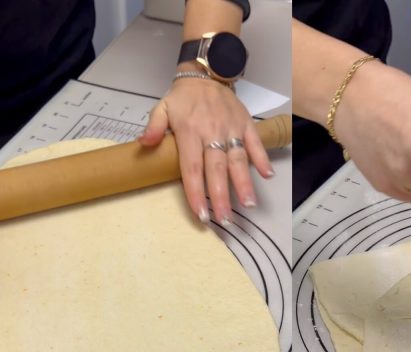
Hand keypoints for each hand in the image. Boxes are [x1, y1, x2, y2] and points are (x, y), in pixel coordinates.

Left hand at [140, 74, 273, 224]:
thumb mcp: (162, 107)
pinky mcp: (246, 124)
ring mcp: (231, 129)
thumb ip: (154, 126)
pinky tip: (266, 176)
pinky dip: (262, 158)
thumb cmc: (183, 97)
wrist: (207, 73)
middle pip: (217, 169)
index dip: (196, 192)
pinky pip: (255, 143)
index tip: (201, 213)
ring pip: (238, 160)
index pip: (192, 168)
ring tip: (248, 204)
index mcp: (190, 132)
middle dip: (221, 196)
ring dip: (243, 183)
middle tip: (225, 219)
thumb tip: (143, 143)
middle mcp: (212, 132)